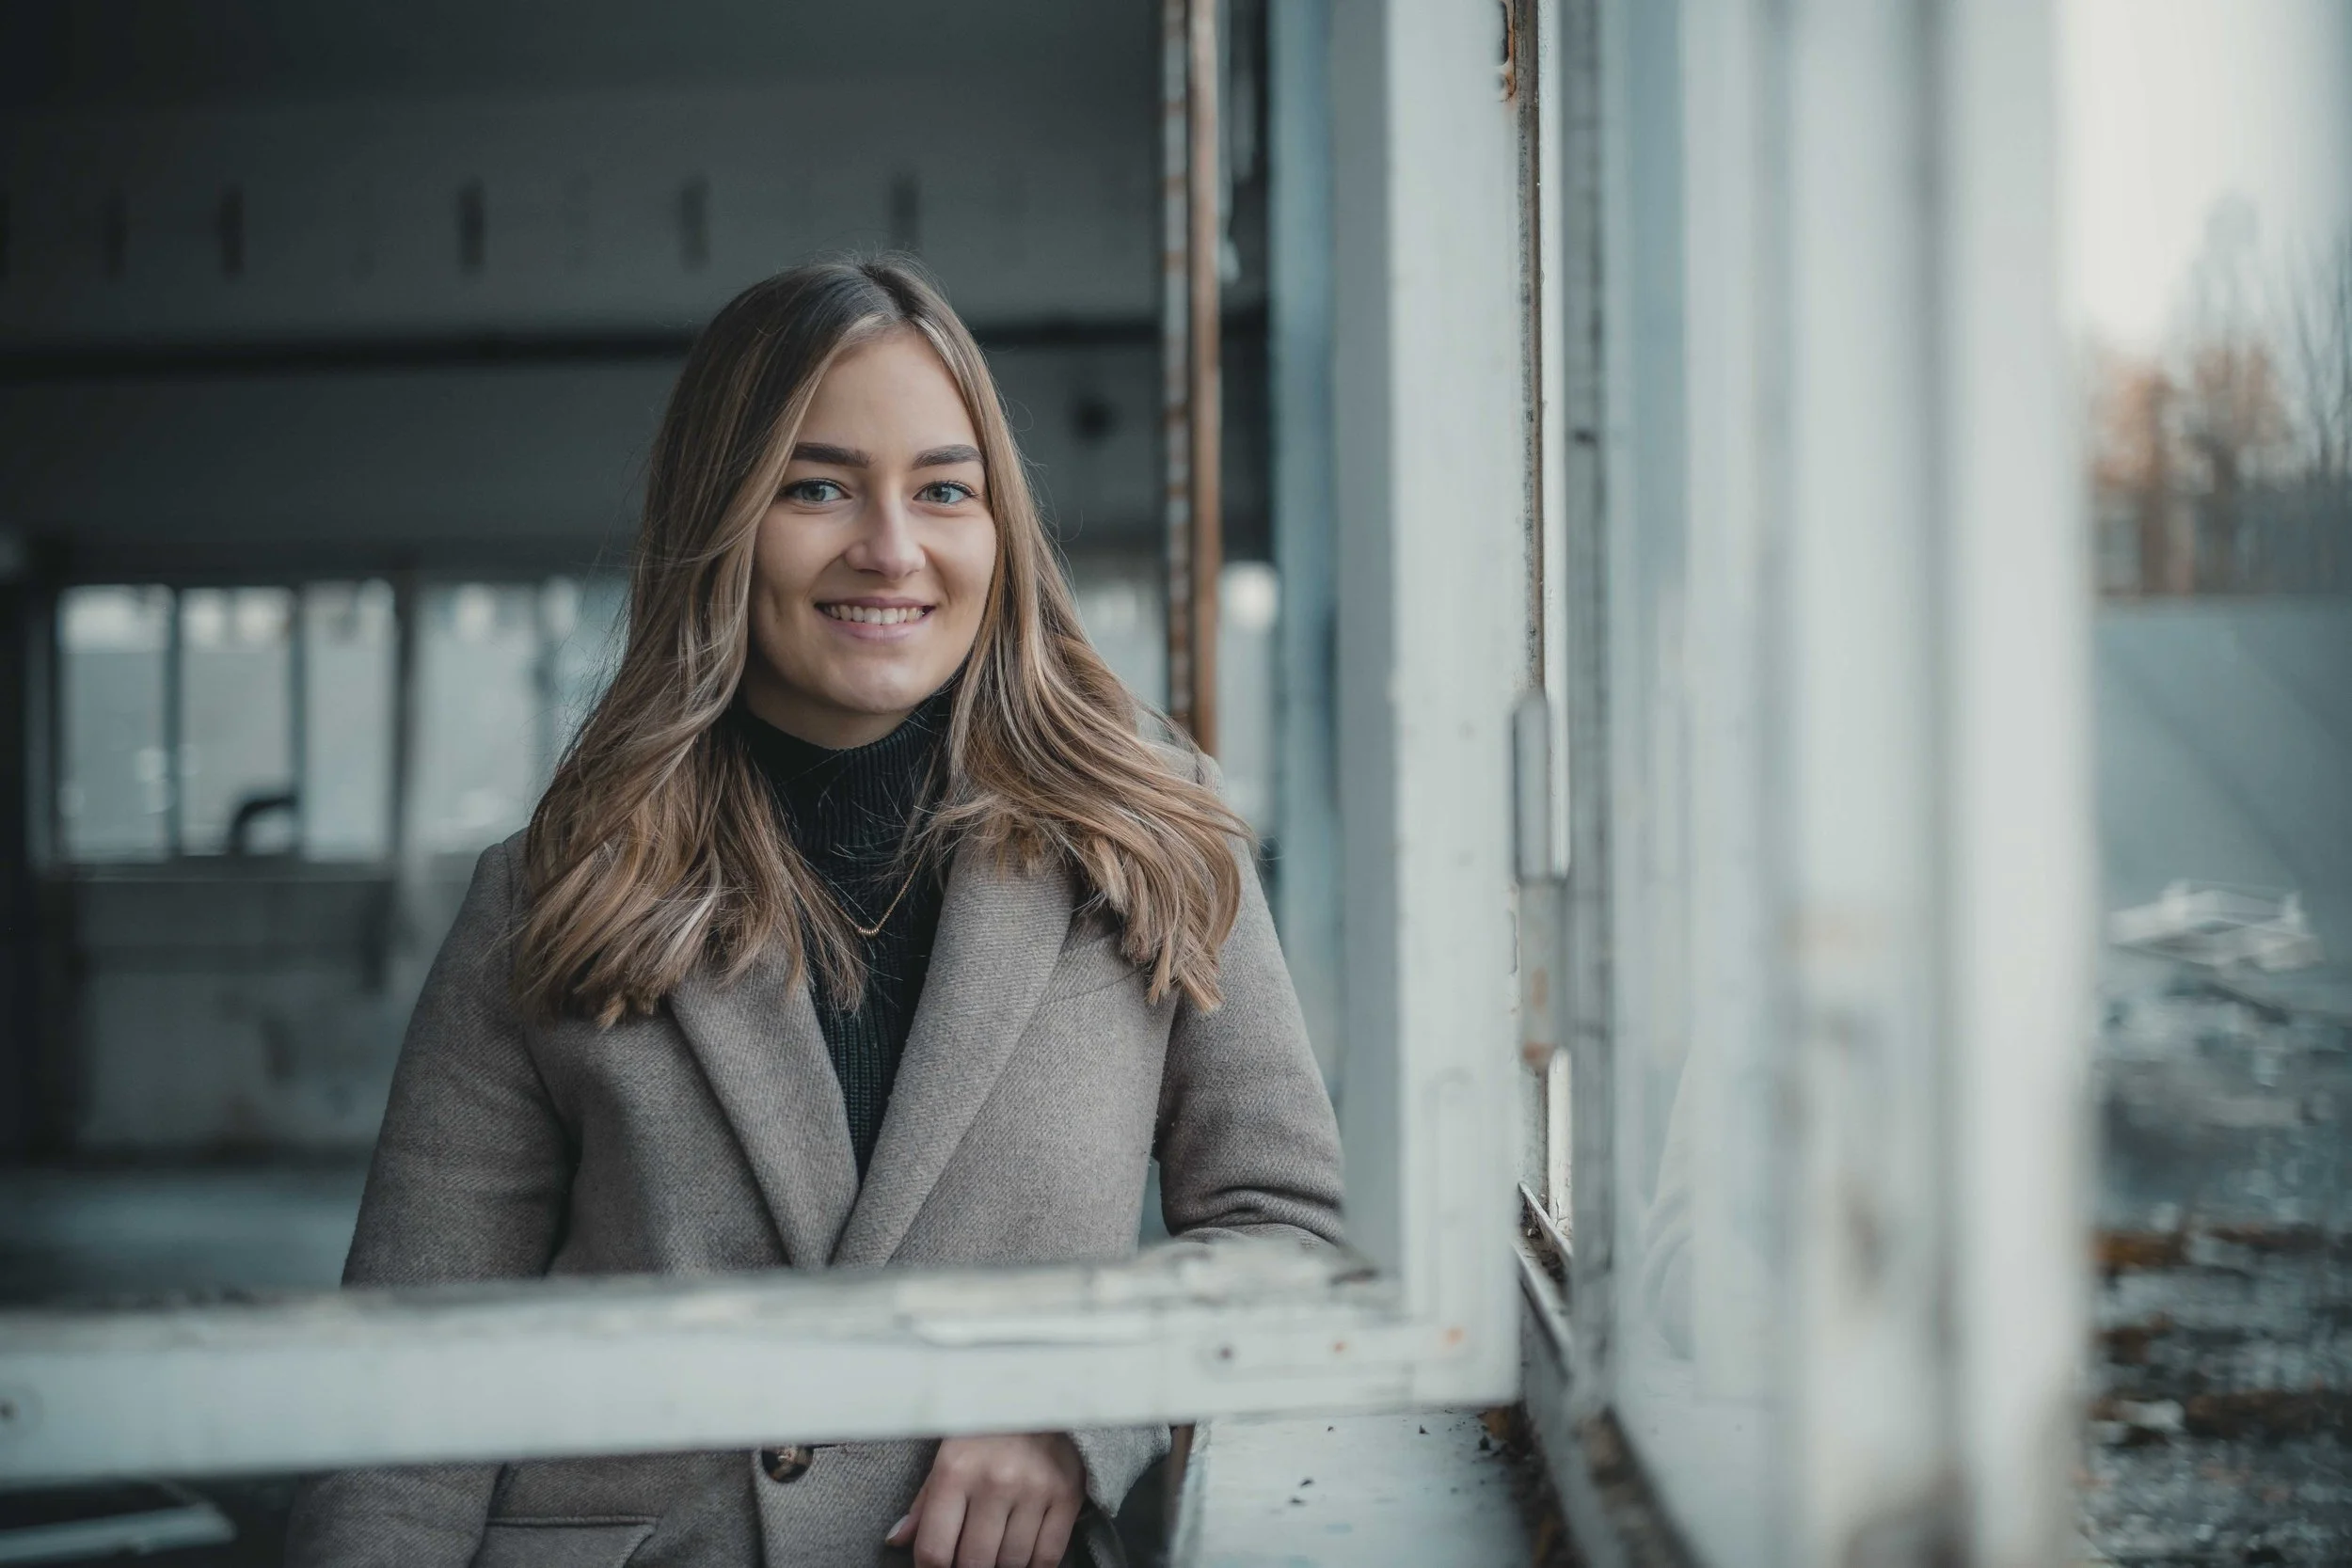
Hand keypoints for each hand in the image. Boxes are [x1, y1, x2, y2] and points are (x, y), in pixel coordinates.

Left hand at [885, 1432, 1085, 1567]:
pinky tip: (1024, 1554)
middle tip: (971, 1556)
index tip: (939, 1566)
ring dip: (1001, 1565)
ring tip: (997, 1550)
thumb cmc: (984, 1430)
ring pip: (1012, 1563)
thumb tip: (897, 1540)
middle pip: (974, 1563)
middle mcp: (994, 1480)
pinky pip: (1047, 1556)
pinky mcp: (1067, 1494)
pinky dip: (1034, 1566)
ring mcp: (1034, 1488)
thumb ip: (924, 1502)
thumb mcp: (947, 1457)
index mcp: (955, 1470)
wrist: (1039, 1396)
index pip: (934, 1550)